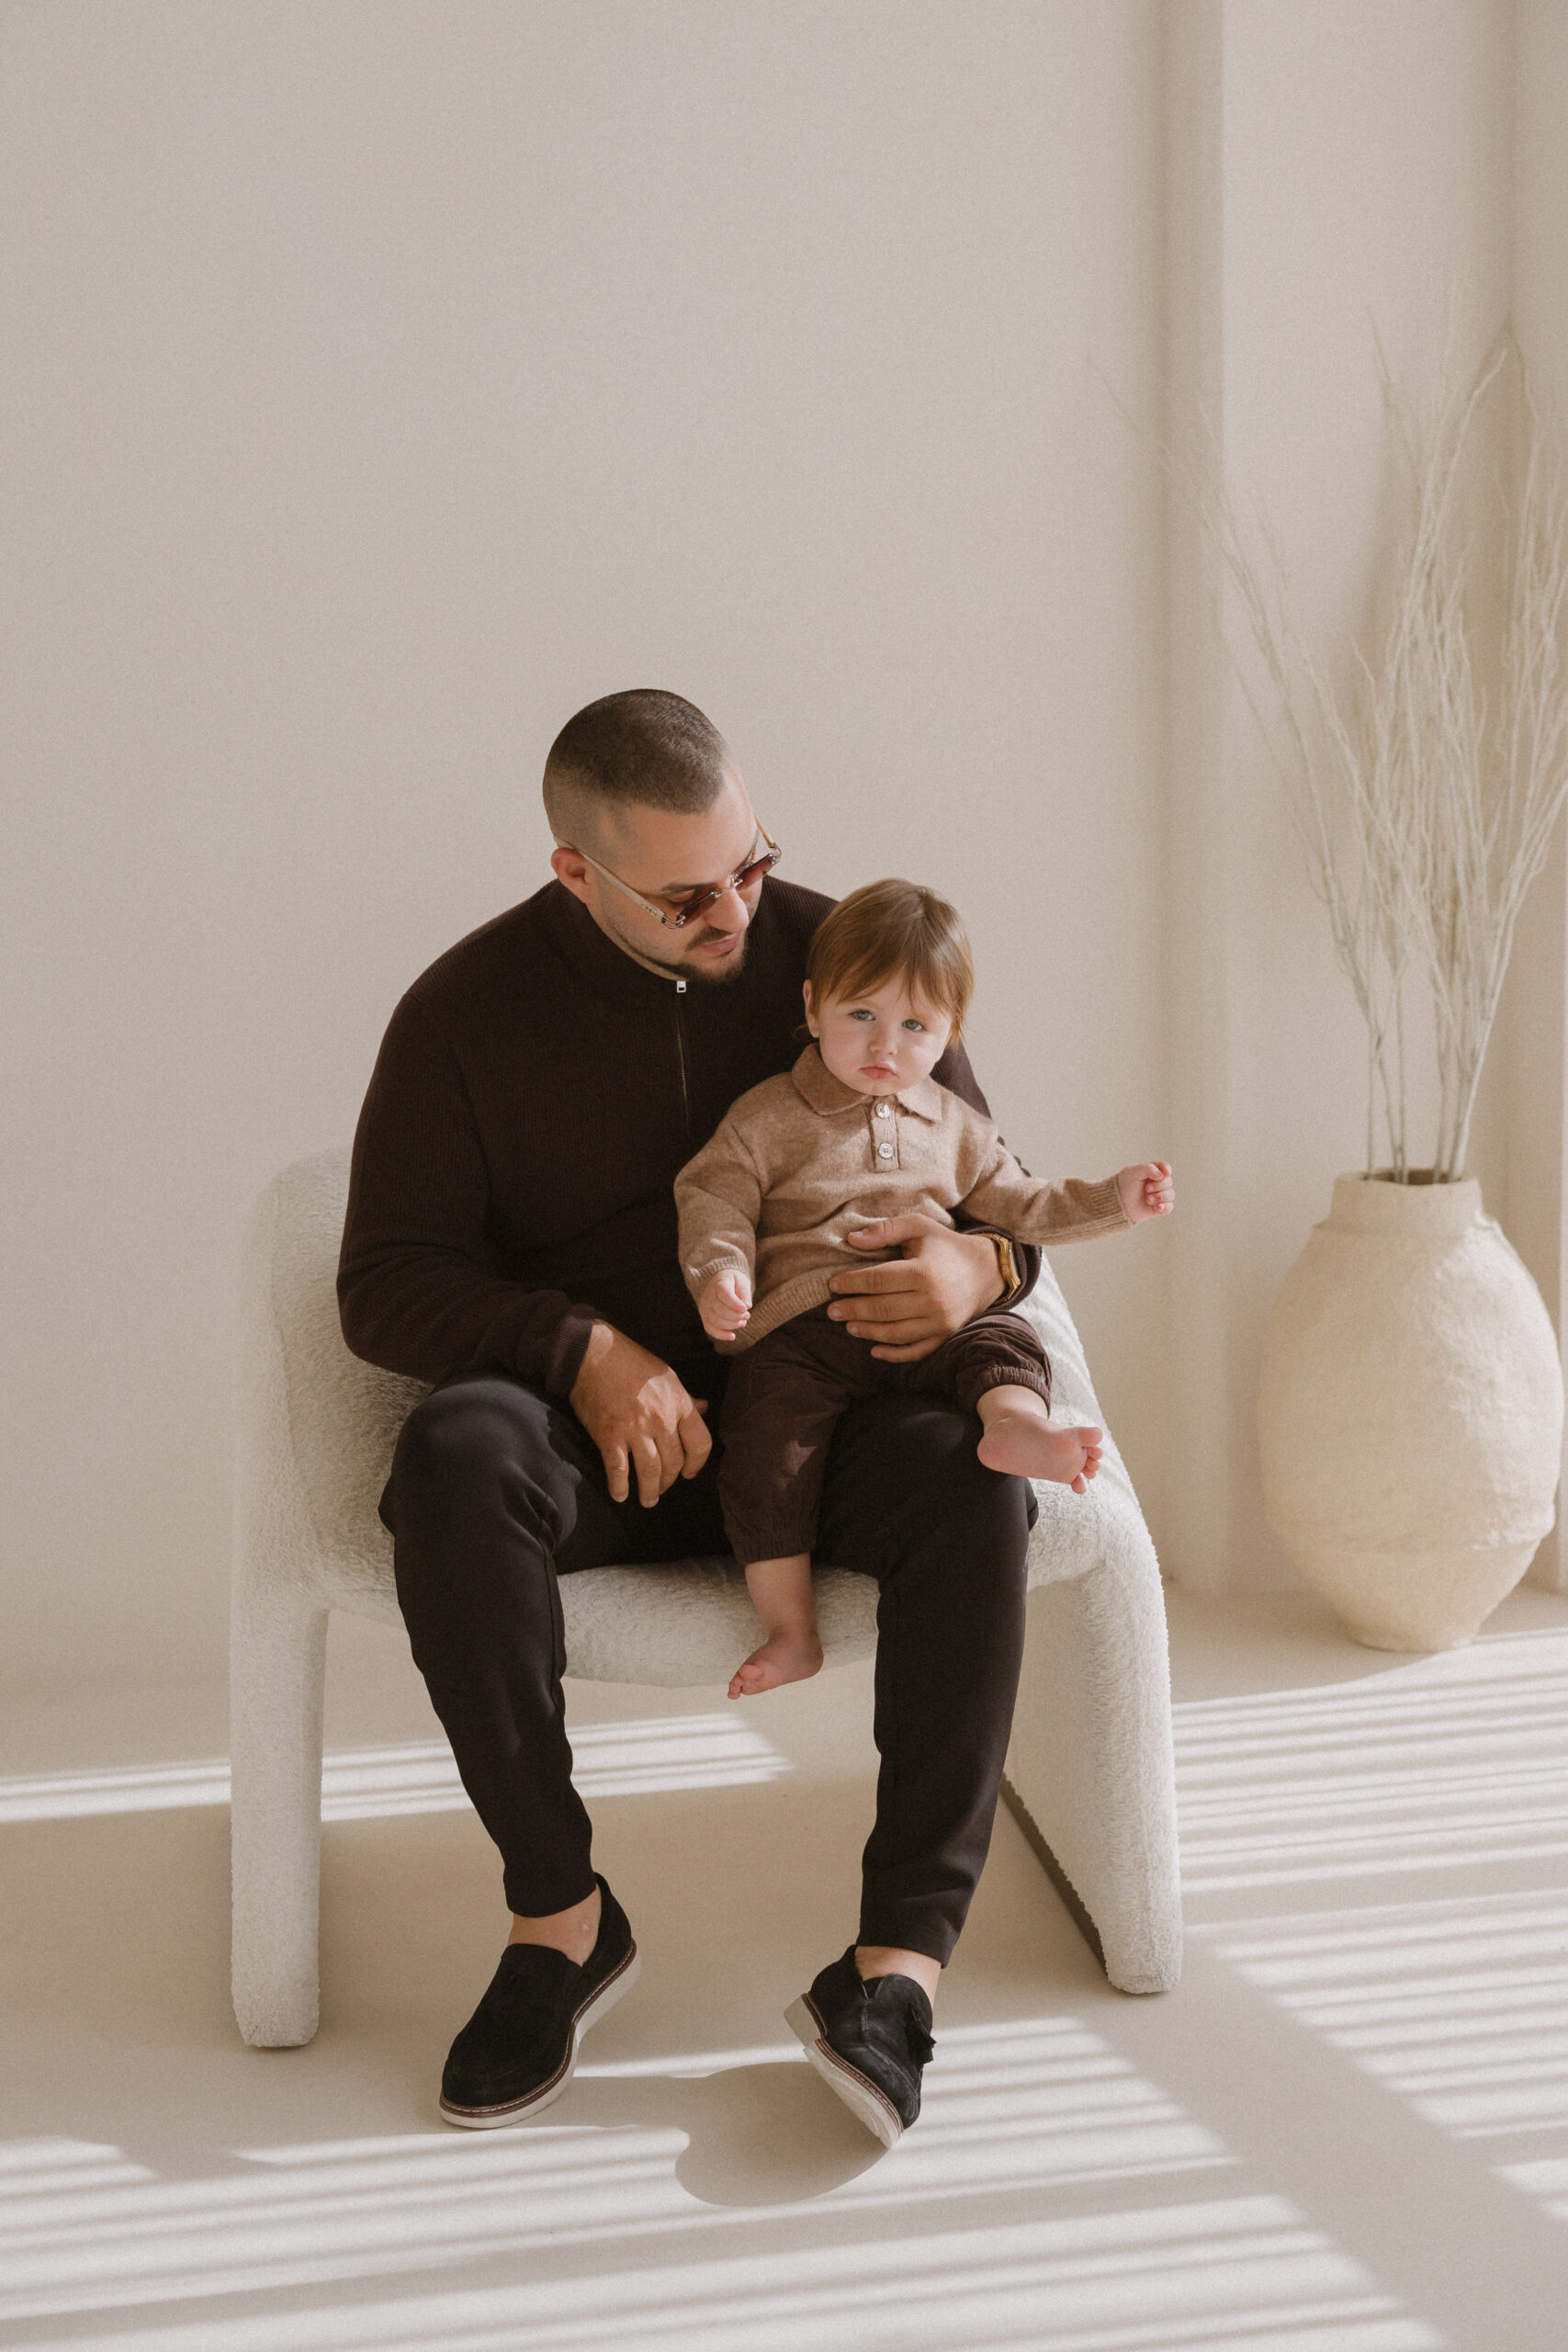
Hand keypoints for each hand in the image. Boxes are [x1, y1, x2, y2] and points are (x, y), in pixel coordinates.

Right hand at [569, 1320, 710, 1506]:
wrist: (593, 1354)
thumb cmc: (631, 1362)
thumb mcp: (667, 1376)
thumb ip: (685, 1398)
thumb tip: (705, 1408)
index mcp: (678, 1403)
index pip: (700, 1443)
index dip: (697, 1464)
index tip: (689, 1473)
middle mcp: (661, 1420)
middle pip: (674, 1462)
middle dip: (670, 1481)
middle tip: (663, 1488)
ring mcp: (635, 1430)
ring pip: (650, 1472)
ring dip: (650, 1491)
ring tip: (648, 1500)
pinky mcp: (610, 1436)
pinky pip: (619, 1471)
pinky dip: (620, 1487)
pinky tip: (620, 1495)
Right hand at [699, 1269, 751, 1341]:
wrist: (719, 1281)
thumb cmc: (733, 1281)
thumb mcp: (741, 1281)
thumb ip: (744, 1292)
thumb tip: (747, 1306)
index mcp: (719, 1285)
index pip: (724, 1295)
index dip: (735, 1304)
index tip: (745, 1309)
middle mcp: (709, 1296)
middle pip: (720, 1310)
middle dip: (736, 1316)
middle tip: (747, 1315)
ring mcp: (705, 1308)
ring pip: (715, 1320)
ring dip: (732, 1325)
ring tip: (743, 1322)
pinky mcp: (705, 1317)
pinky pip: (709, 1328)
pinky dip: (721, 1335)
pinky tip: (732, 1336)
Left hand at [827, 1215, 1004, 1363]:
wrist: (985, 1270)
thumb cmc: (945, 1245)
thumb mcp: (918, 1226)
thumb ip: (885, 1230)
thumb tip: (851, 1239)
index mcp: (923, 1271)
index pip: (878, 1281)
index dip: (852, 1283)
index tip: (833, 1285)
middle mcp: (933, 1300)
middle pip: (883, 1309)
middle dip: (853, 1310)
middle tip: (832, 1311)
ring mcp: (940, 1322)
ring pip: (896, 1333)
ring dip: (868, 1332)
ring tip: (849, 1326)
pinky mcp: (945, 1336)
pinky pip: (916, 1351)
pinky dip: (893, 1355)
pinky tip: (874, 1350)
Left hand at [1118, 1161, 1173, 1223]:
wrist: (1116, 1204)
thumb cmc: (1123, 1185)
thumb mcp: (1133, 1173)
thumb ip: (1148, 1169)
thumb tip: (1163, 1175)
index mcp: (1151, 1172)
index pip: (1164, 1167)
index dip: (1166, 1169)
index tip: (1165, 1173)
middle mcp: (1157, 1183)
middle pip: (1169, 1181)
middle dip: (1159, 1185)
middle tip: (1146, 1188)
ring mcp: (1158, 1195)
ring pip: (1171, 1194)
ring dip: (1161, 1196)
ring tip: (1148, 1199)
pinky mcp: (1158, 1208)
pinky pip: (1169, 1207)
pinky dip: (1165, 1207)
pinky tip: (1157, 1207)